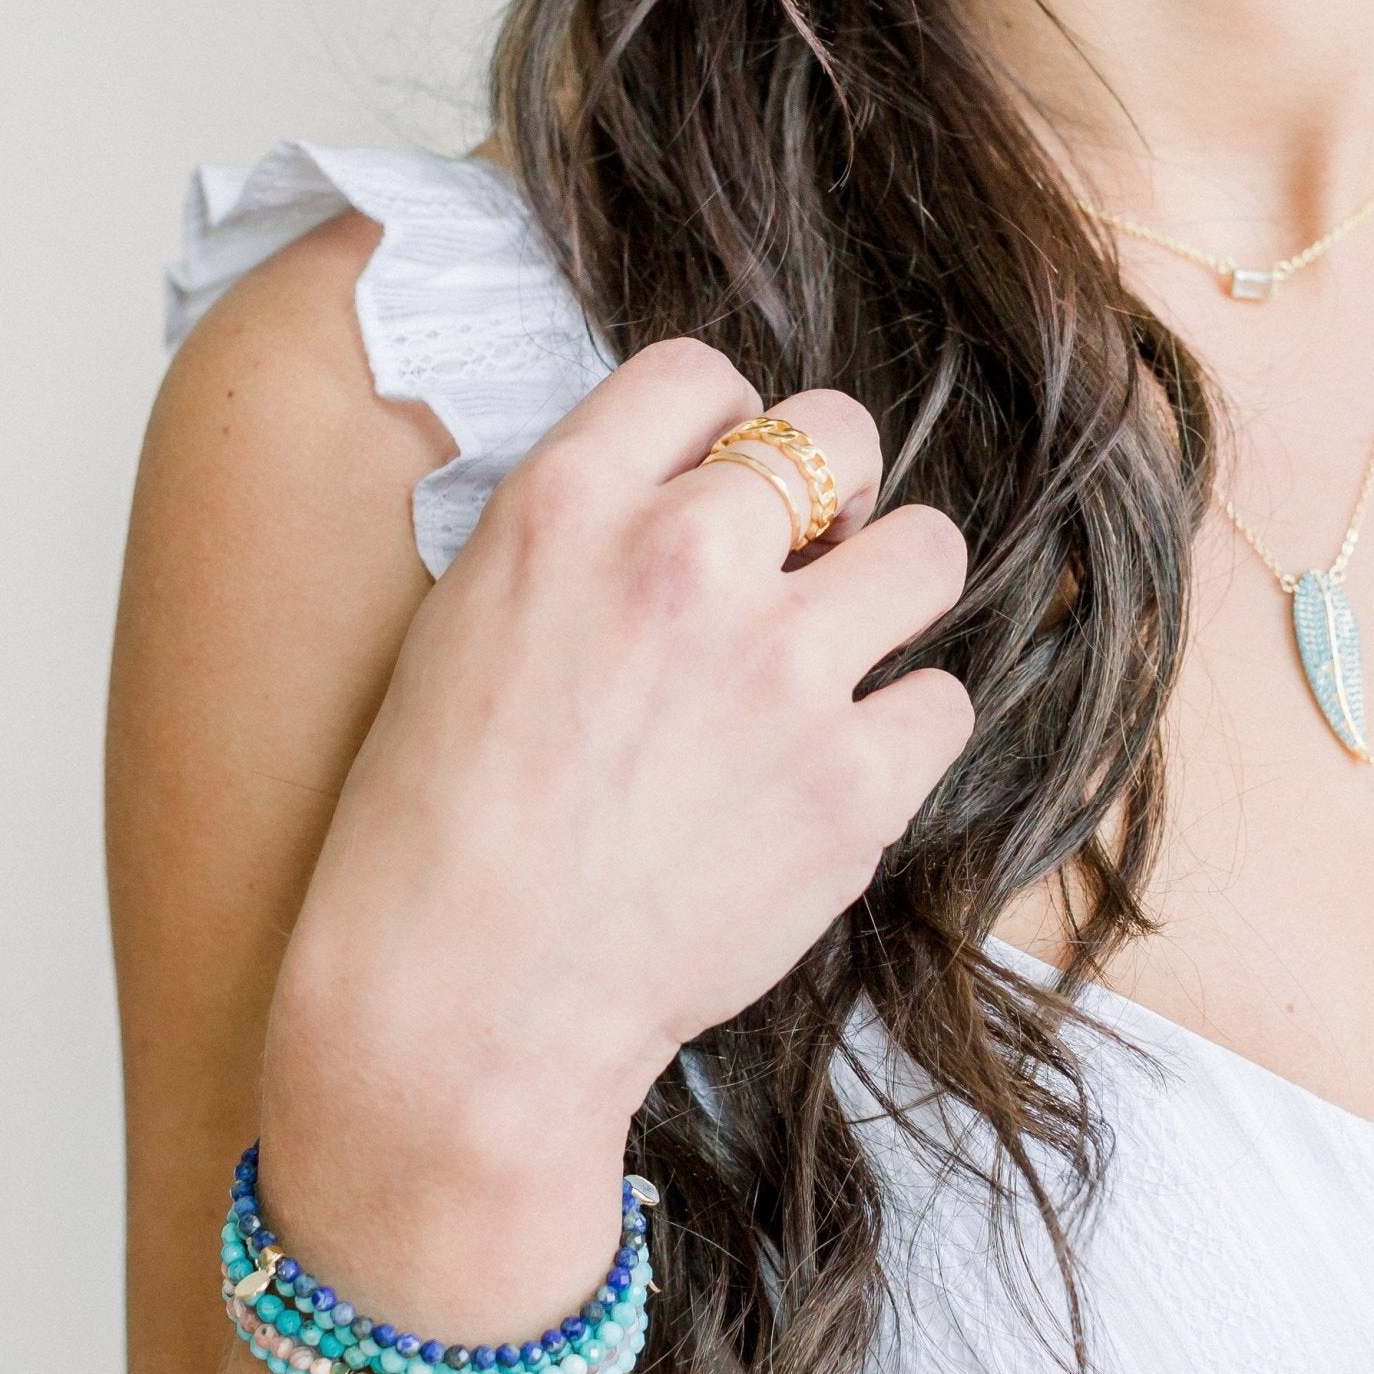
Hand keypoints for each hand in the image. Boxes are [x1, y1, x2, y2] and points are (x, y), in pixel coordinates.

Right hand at [276, 337, 972, 1141]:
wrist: (463, 998)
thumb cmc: (432, 825)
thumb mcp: (468, 626)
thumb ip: (582, 542)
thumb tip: (694, 510)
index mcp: (564, 505)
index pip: (700, 375)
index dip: (727, 428)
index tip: (730, 482)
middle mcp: (680, 557)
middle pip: (838, 435)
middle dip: (835, 493)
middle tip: (809, 564)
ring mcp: (776, 667)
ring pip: (927, 553)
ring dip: (886, 599)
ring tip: (832, 666)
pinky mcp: (847, 782)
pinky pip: (940, 703)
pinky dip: (897, 735)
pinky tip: (829, 775)